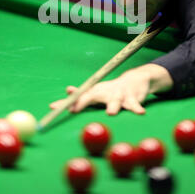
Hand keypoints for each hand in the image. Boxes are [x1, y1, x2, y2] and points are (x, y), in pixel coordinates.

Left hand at [49, 63, 172, 115]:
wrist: (135, 80)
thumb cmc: (111, 90)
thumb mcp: (95, 92)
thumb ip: (81, 97)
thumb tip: (66, 94)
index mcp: (94, 92)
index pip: (77, 97)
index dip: (66, 103)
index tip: (54, 107)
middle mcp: (104, 92)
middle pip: (91, 96)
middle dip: (83, 102)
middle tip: (73, 110)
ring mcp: (119, 94)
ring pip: (115, 101)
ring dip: (113, 106)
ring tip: (110, 113)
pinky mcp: (133, 98)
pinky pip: (135, 104)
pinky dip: (137, 108)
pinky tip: (140, 113)